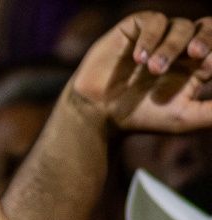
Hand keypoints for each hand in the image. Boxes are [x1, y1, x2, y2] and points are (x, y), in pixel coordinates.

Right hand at [70, 12, 211, 131]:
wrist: (99, 113)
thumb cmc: (142, 118)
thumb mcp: (185, 118)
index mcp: (198, 65)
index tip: (208, 67)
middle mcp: (182, 47)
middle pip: (208, 28)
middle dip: (207, 38)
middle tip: (196, 54)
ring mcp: (160, 36)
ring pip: (180, 26)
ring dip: (170, 47)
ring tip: (153, 70)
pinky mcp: (137, 28)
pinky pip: (154, 21)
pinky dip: (149, 38)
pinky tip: (138, 58)